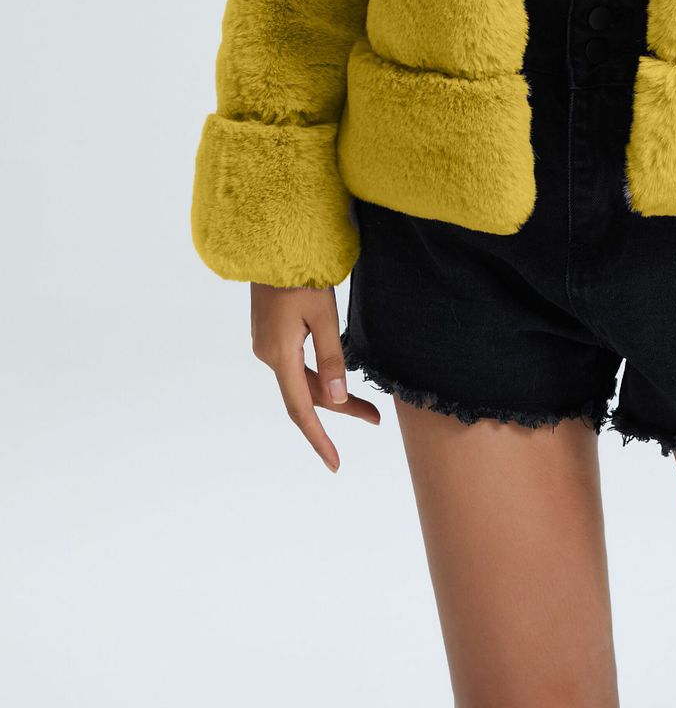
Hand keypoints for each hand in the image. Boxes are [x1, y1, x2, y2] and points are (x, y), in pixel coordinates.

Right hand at [250, 282, 380, 471]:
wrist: (269, 244)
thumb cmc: (300, 273)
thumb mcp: (323, 314)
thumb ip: (331, 357)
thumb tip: (336, 400)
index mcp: (280, 355)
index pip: (301, 410)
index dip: (319, 439)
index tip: (335, 464)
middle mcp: (268, 355)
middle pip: (306, 395)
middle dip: (340, 408)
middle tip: (376, 417)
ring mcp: (266, 344)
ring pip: (301, 379)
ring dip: (330, 392)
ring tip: (366, 404)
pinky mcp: (270, 333)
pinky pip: (295, 364)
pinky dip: (317, 375)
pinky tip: (334, 374)